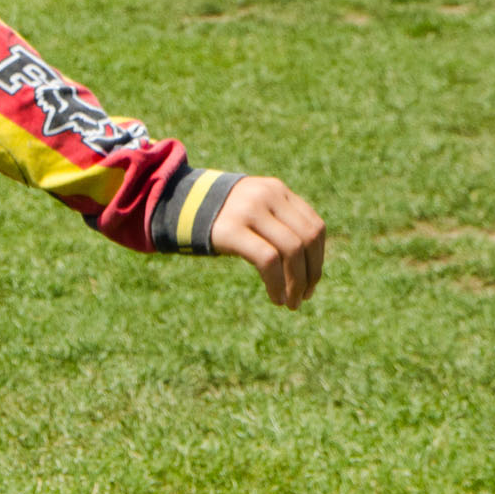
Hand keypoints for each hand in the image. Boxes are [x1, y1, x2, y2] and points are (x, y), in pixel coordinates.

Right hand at [209, 175, 324, 309]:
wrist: (176, 205)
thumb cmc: (221, 217)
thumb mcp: (255, 211)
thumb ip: (280, 226)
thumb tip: (310, 268)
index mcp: (276, 190)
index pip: (315, 227)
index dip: (318, 260)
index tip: (311, 284)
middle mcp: (266, 195)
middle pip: (306, 240)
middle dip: (310, 274)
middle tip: (303, 298)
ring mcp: (249, 210)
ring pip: (291, 251)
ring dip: (296, 283)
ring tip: (291, 303)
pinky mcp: (232, 229)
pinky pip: (268, 260)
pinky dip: (277, 283)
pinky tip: (275, 297)